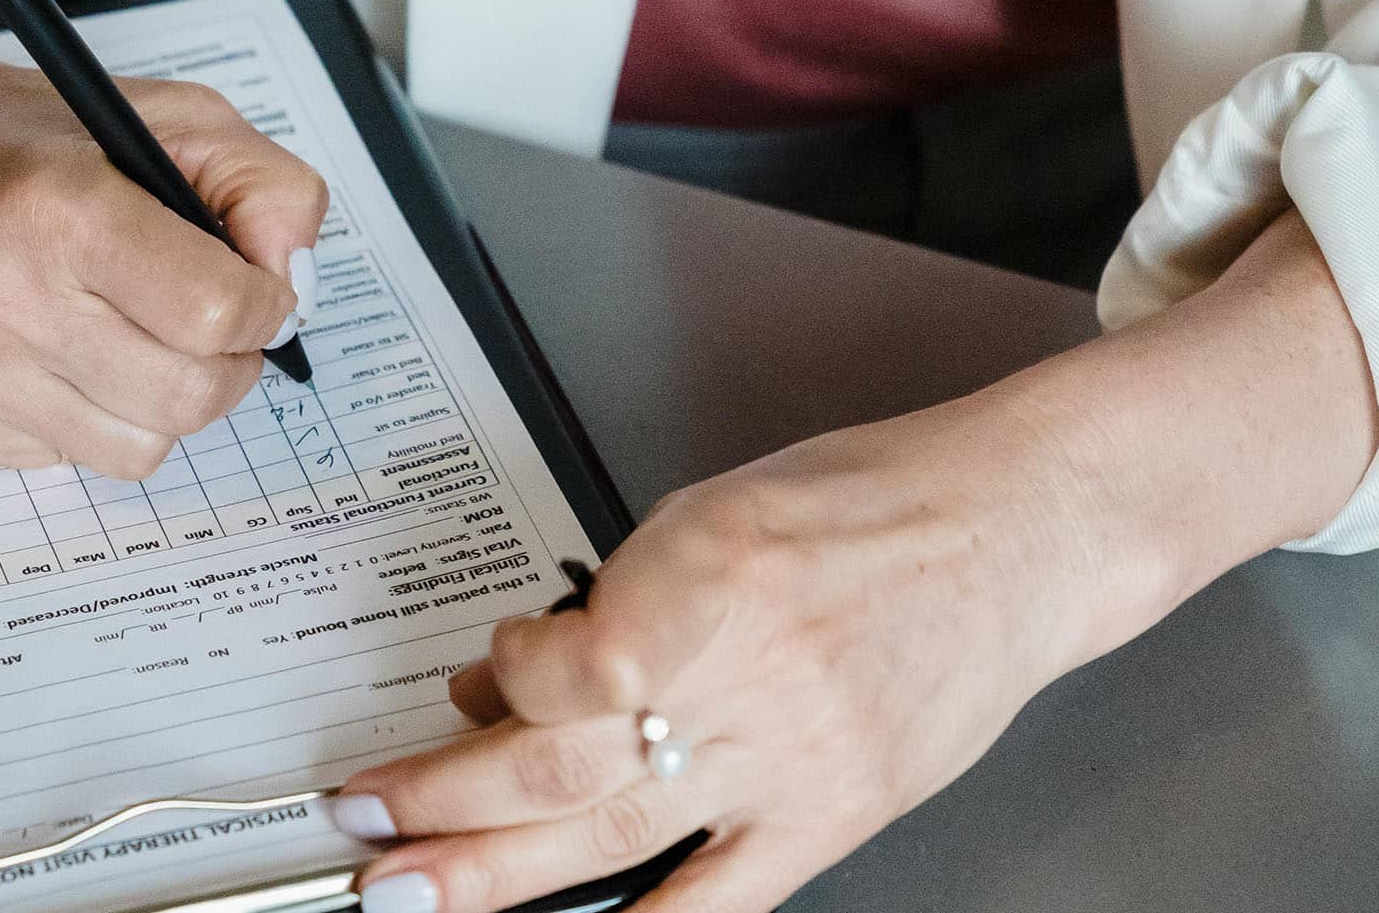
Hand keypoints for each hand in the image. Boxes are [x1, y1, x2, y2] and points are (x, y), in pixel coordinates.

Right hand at [0, 44, 326, 477]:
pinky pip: (69, 459)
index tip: (252, 289)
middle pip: (190, 398)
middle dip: (227, 365)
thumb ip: (267, 188)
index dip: (261, 307)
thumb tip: (294, 287)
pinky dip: (88, 414)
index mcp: (61, 209)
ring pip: (141, 448)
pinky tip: (54, 349)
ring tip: (127, 332)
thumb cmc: (31, 140)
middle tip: (206, 324)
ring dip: (160, 399)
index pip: (216, 313)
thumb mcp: (173, 117)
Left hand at [331, 396, 1174, 912]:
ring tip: (409, 893)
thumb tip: (511, 678)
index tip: (482, 674)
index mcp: (712, 573)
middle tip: (364, 821)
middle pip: (560, 762)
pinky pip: (723, 899)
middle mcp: (747, 673)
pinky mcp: (836, 811)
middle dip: (442, 801)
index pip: (565, 665)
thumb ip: (611, 601)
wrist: (1014, 534)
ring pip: (613, 837)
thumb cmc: (870, 505)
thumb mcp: (714, 511)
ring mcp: (794, 757)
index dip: (502, 678)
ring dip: (494, 872)